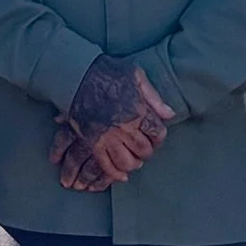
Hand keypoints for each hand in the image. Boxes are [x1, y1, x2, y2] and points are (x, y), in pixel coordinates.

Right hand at [52, 58, 175, 191]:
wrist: (76, 74)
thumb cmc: (107, 71)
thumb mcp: (136, 75)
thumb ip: (154, 97)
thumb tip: (170, 114)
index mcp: (137, 111)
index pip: (157, 133)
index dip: (158, 136)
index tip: (155, 135)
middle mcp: (124, 127)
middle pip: (144, 151)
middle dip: (146, 151)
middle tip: (143, 149)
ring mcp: (106, 137)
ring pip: (126, 162)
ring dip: (131, 164)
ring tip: (131, 160)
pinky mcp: (91, 142)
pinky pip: (105, 165)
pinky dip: (113, 173)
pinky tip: (119, 174)